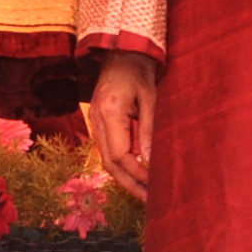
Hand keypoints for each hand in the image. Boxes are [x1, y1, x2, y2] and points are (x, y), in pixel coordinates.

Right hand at [88, 50, 159, 197]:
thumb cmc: (139, 70)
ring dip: (124, 178)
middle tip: (150, 201)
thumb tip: (150, 161)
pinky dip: (120, 166)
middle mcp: (97, 120)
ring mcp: (94, 121)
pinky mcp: (98, 122)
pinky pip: (106, 150)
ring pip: (105, 159)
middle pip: (109, 163)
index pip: (120, 155)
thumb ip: (148, 129)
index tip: (156, 184)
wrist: (120, 51)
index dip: (138, 174)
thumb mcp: (150, 98)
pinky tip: (135, 174)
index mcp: (110, 112)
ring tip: (144, 193)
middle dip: (129, 184)